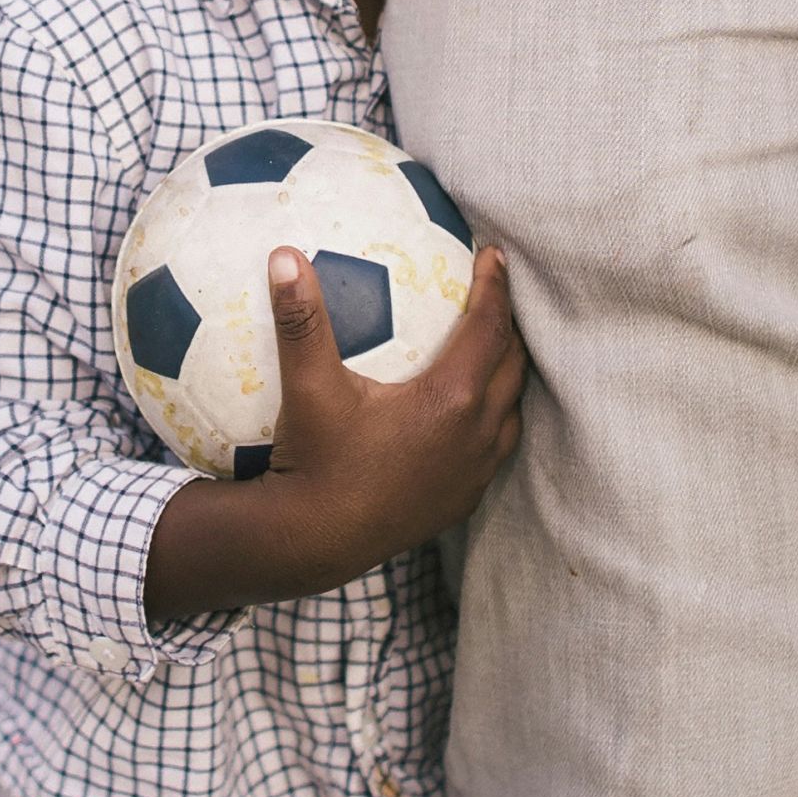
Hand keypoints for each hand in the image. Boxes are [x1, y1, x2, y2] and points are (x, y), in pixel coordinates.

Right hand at [146, 244, 525, 620]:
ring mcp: (474, 473)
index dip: (495, 285)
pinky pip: (493, 447)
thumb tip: (283, 256)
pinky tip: (463, 411)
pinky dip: (490, 418)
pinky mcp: (462, 500)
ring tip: (489, 348)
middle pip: (514, 364)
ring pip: (511, 410)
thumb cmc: (313, 461)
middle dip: (509, 324)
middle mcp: (477, 435)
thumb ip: (301, 319)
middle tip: (493, 294)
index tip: (493, 254)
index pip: (491, 327)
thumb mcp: (306, 386)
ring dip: (505, 374)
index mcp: (452, 399)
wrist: (314, 543)